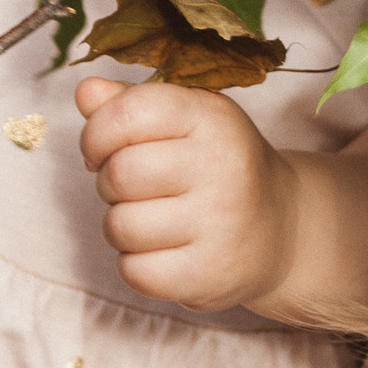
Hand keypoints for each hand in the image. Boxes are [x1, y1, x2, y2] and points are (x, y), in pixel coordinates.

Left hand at [76, 76, 298, 312]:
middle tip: (133, 187)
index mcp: (212, 117)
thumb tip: (85, 92)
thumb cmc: (219, 165)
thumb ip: (132, 102)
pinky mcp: (209, 275)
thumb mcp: (187, 119)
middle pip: (119, 173)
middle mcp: (222, 167)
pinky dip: (135, 263)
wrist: (282, 229)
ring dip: (120, 225)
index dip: (97, 132)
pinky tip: (162, 250)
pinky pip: (134, 271)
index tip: (101, 148)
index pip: (129, 112)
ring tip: (151, 218)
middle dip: (109, 182)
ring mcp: (219, 225)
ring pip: (119, 225)